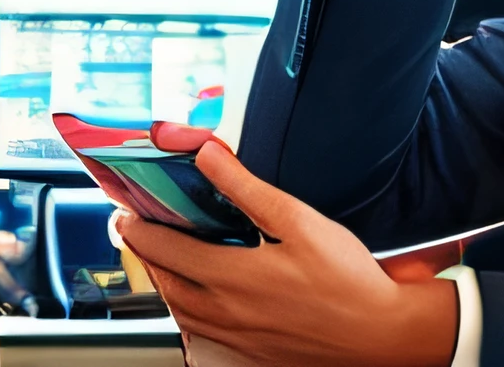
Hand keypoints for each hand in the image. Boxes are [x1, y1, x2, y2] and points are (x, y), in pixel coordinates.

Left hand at [116, 138, 458, 366]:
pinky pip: (198, 330)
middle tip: (136, 227)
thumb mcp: (298, 221)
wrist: (379, 335)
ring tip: (163, 257)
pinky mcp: (246, 351)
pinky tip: (200, 295)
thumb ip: (246, 187)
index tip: (124, 209)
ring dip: (162, 280)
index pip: (162, 247)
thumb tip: (207, 156)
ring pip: (176, 309)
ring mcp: (232, 337)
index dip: (136, 225)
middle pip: (161, 280)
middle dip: (143, 250)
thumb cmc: (347, 281)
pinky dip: (186, 308)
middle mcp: (221, 312)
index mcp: (229, 278)